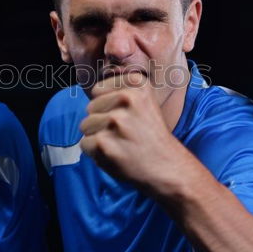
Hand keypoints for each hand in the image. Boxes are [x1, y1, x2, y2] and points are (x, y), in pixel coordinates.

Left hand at [79, 72, 185, 193]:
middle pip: (90, 107)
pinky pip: (84, 144)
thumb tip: (93, 92)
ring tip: (120, 144)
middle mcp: (126, 98)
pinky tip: (116, 155)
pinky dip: (96, 153)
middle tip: (124, 134)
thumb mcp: (144, 102)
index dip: (107, 106)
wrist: (167, 167)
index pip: (98, 90)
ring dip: (98, 137)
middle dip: (101, 122)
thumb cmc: (151, 136)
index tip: (126, 117)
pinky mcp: (104, 141)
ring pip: (85, 125)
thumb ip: (120, 92)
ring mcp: (115, 120)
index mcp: (137, 84)